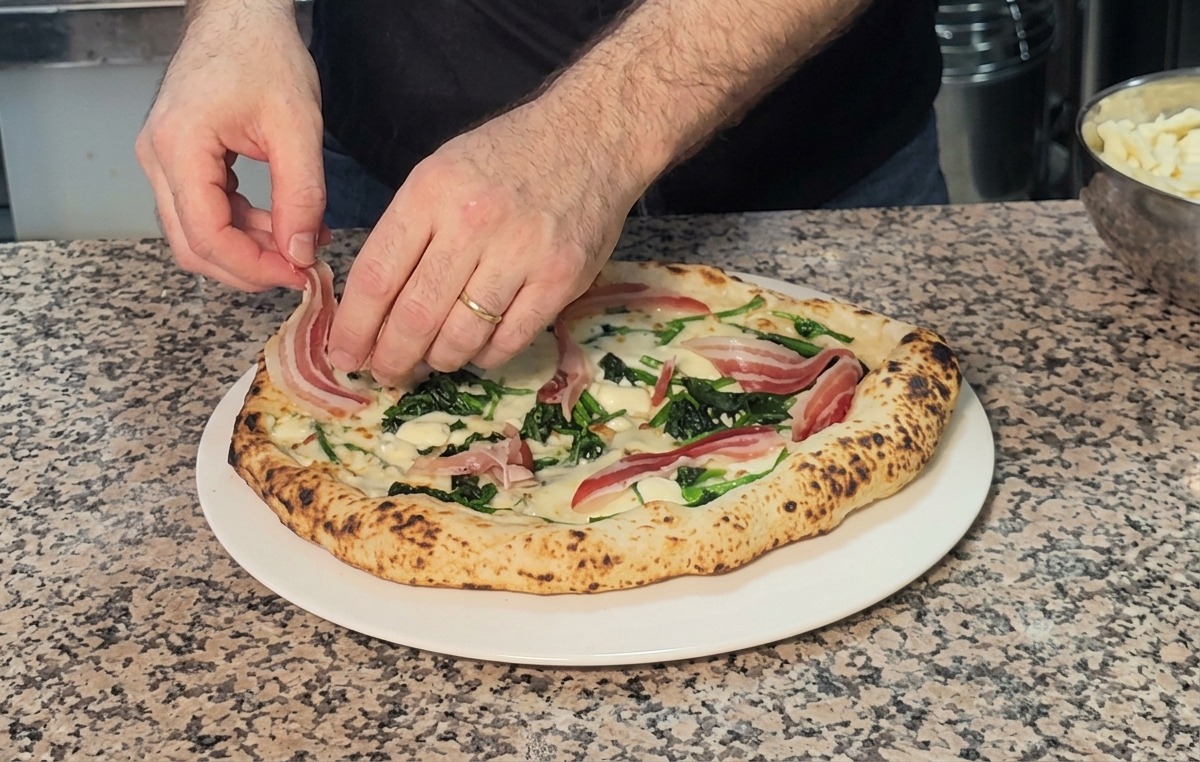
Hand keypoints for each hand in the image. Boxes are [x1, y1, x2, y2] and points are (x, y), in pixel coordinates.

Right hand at [135, 2, 326, 291]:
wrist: (240, 15)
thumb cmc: (263, 55)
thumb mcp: (297, 126)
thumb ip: (301, 195)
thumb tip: (300, 253)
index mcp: (180, 147)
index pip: (208, 236)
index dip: (254, 266)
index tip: (298, 274)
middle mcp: (158, 158)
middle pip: (193, 246)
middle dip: (249, 268)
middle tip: (299, 271)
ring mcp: (163, 160)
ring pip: (198, 234)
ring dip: (248, 249)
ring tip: (300, 243)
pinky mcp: (178, 160)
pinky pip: (205, 212)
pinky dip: (243, 227)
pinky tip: (283, 224)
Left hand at [327, 99, 646, 384]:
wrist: (591, 138)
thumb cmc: (508, 156)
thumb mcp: (442, 171)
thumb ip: (409, 229)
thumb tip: (374, 302)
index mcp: (431, 192)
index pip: (377, 276)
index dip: (354, 326)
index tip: (344, 355)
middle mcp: (473, 223)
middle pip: (415, 315)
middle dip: (391, 357)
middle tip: (385, 374)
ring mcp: (520, 254)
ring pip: (460, 336)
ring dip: (439, 360)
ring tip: (432, 361)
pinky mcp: (559, 279)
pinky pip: (509, 339)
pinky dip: (485, 356)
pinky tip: (477, 349)